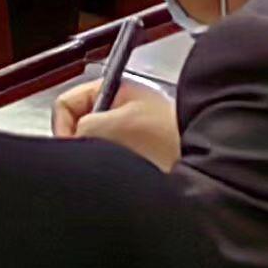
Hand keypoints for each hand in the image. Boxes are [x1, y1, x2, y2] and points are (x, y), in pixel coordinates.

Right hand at [51, 80, 180, 169]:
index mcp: (115, 90)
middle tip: (94, 158)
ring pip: (94, 148)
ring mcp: (130, 133)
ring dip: (100, 159)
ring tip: (119, 167)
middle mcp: (121, 109)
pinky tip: (125, 176)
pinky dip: (112, 171)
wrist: (205, 167)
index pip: (67, 104)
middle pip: (79, 127)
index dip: (63, 126)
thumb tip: (71, 139)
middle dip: (82, 145)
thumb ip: (82, 126)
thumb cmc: (169, 138)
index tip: (68, 146)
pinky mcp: (138, 157)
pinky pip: (110, 163)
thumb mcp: (112, 125)